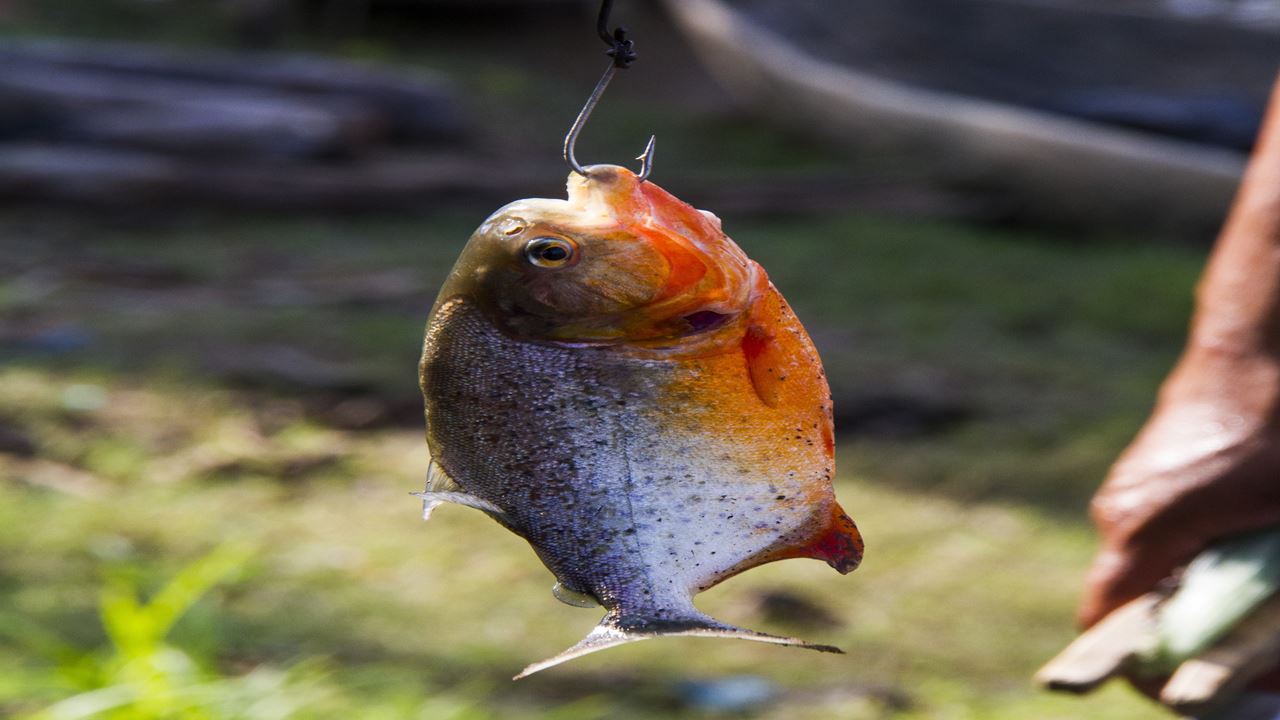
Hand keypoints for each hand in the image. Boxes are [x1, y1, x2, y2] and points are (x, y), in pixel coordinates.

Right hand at [1080, 347, 1279, 693]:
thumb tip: (1273, 668)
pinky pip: (1160, 543)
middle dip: (1186, 646)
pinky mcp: (1147, 480)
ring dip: (1196, 603)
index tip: (1194, 700)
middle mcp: (1120, 515)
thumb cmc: (1275, 430)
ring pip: (1149, 575)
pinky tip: (1249, 561)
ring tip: (1259, 617)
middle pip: (1132, 607)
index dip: (1142, 675)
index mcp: (1141, 530)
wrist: (1257, 345)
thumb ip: (1274, 602)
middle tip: (1252, 669)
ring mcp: (1128, 495)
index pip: (1105, 628)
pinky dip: (1197, 568)